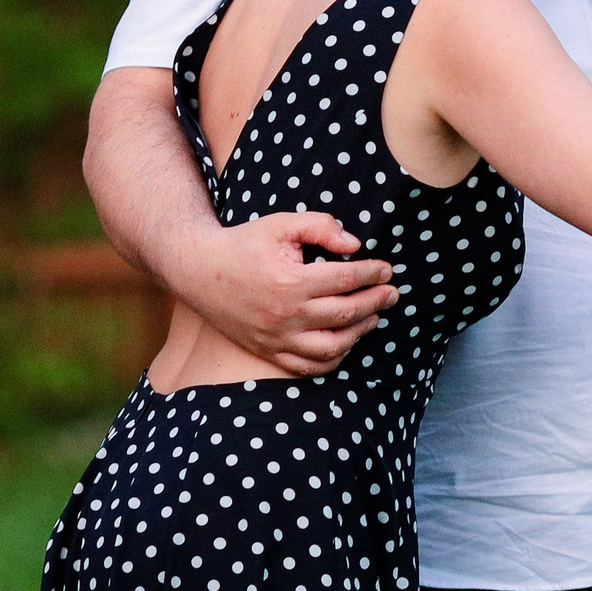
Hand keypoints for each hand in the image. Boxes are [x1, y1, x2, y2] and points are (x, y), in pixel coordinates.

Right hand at [189, 212, 399, 377]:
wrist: (199, 271)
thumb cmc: (244, 244)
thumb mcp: (280, 224)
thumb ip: (319, 227)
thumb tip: (354, 244)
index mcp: (290, 281)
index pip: (345, 279)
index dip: (372, 273)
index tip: (387, 270)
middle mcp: (286, 315)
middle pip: (345, 313)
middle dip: (375, 302)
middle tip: (392, 293)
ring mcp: (277, 338)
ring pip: (332, 346)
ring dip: (359, 333)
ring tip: (373, 317)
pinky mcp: (268, 351)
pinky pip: (308, 366)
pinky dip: (333, 358)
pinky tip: (346, 342)